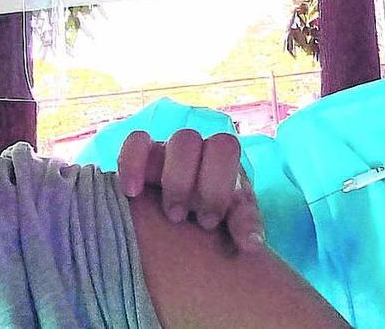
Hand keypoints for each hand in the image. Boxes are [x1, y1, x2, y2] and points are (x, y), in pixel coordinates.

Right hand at [117, 129, 264, 251]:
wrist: (184, 219)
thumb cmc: (212, 218)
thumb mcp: (231, 221)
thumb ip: (243, 225)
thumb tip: (252, 243)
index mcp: (223, 161)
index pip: (225, 147)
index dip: (216, 185)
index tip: (209, 224)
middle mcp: (198, 149)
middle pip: (196, 141)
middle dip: (192, 183)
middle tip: (190, 219)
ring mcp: (169, 150)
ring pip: (177, 142)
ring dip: (175, 180)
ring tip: (171, 215)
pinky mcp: (142, 157)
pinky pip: (136, 143)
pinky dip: (131, 164)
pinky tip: (131, 194)